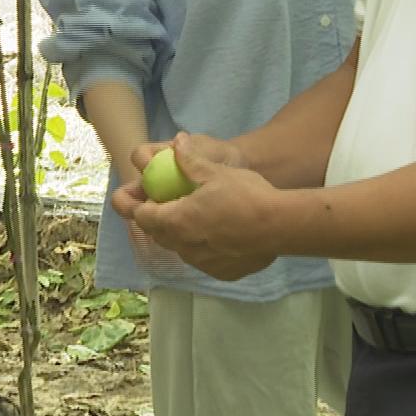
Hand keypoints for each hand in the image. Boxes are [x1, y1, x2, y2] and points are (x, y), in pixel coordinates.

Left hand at [113, 136, 281, 281]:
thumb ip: (189, 160)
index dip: (134, 205)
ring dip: (180, 233)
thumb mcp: (215, 172)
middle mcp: (184, 246)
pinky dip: (203, 246)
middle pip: (158, 233)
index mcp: (176, 220)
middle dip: (156, 218)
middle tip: (164, 203)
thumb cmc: (246, 195)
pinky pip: (202, 258)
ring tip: (193, 216)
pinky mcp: (220, 272)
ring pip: (180, 247)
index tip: (136, 198)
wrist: (281, 226)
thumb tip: (176, 143)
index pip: (141, 216)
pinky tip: (217, 232)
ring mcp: (202, 262)